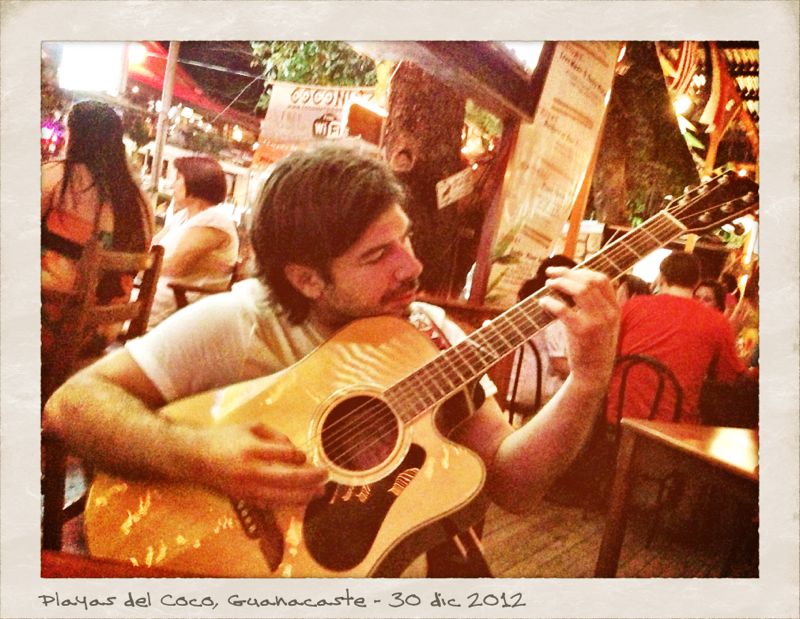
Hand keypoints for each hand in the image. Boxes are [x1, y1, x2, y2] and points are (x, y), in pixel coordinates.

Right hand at [194, 423, 327, 507]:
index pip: (284, 455)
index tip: (305, 456)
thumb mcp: (251, 426)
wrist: (196, 457)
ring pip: (282, 496)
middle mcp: (251, 471)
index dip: (299, 456)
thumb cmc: (226, 438)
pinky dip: (289, 502)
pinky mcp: (245, 498)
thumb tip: (296, 452)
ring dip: (305, 495)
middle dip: (311, 479)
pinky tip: (302, 499)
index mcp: (252, 449)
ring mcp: (248, 488)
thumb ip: (276, 435)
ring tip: (321, 492)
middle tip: (326, 475)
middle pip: (288, 479)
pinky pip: (272, 503)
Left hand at [539, 267, 619, 389]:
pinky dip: (551, 303)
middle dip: (567, 274)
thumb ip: (593, 305)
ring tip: (547, 285)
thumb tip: (569, 283)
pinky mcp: (582, 332)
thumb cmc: (592, 346)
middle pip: (589, 281)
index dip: (582, 271)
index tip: (566, 271)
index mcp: (615, 308)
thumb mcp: (602, 323)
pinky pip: (564, 310)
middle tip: (550, 275)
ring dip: (560, 284)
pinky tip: (543, 302)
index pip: (602, 279)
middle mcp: (609, 313)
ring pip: (580, 290)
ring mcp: (597, 322)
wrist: (594, 372)